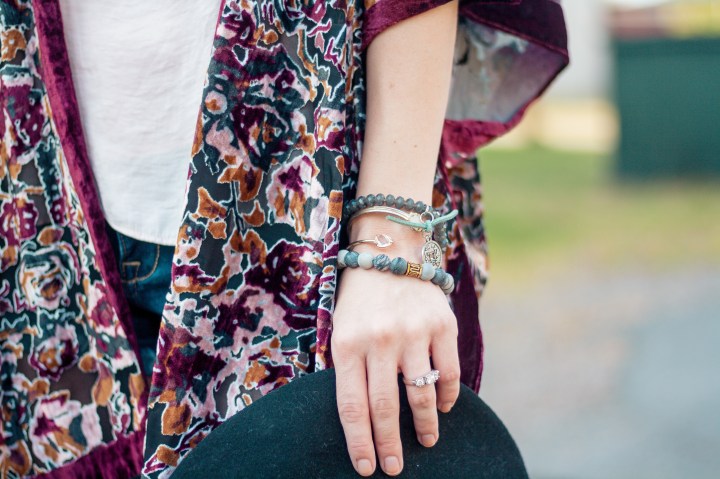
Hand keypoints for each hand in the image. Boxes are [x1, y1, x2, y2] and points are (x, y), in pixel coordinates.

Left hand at [331, 227, 460, 475]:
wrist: (389, 252)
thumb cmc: (360, 299)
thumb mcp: (341, 329)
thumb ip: (348, 368)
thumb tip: (360, 419)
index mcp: (348, 343)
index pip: (352, 405)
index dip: (359, 442)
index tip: (365, 467)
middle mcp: (381, 339)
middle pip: (386, 407)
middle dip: (390, 445)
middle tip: (395, 468)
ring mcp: (414, 332)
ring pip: (421, 394)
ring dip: (425, 426)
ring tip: (426, 441)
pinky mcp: (442, 325)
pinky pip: (448, 372)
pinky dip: (447, 396)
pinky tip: (442, 407)